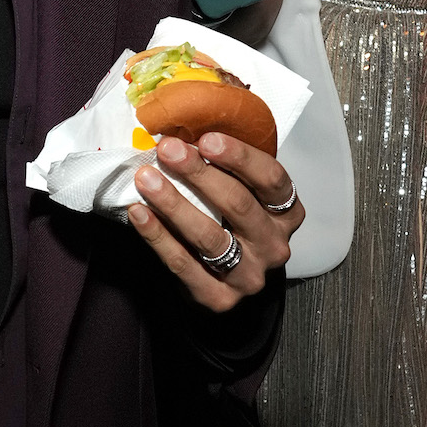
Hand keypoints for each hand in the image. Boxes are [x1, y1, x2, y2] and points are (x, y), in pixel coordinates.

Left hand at [126, 131, 301, 311]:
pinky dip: (158, 236)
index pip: (272, 179)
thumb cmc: (231, 223)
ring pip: (209, 236)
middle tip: (167, 150)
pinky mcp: (219, 298)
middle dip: (198, 173)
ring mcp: (249, 275)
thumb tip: (187, 128)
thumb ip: (226, 165)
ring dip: (174, 203)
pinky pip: (183, 264)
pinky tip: (139, 213)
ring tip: (146, 179)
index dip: (240, 157)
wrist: (224, 281)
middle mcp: (274, 245)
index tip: (206, 139)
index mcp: (287, 213)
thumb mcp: (242, 191)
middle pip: (238, 203)